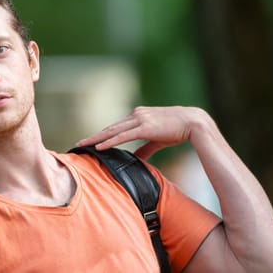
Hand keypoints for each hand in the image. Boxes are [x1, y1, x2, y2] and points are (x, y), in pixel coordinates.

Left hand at [76, 106, 211, 159]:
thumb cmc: (177, 130)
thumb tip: (135, 158)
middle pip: (110, 128)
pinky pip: (122, 136)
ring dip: (97, 138)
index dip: (103, 134)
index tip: (91, 141)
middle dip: (94, 136)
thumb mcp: (157, 139)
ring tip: (83, 145)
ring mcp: (139, 120)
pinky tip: (99, 147)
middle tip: (79, 143)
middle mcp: (136, 115)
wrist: (193, 122)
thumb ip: (145, 148)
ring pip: (113, 131)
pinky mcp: (144, 127)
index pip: (116, 127)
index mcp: (138, 116)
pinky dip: (110, 142)